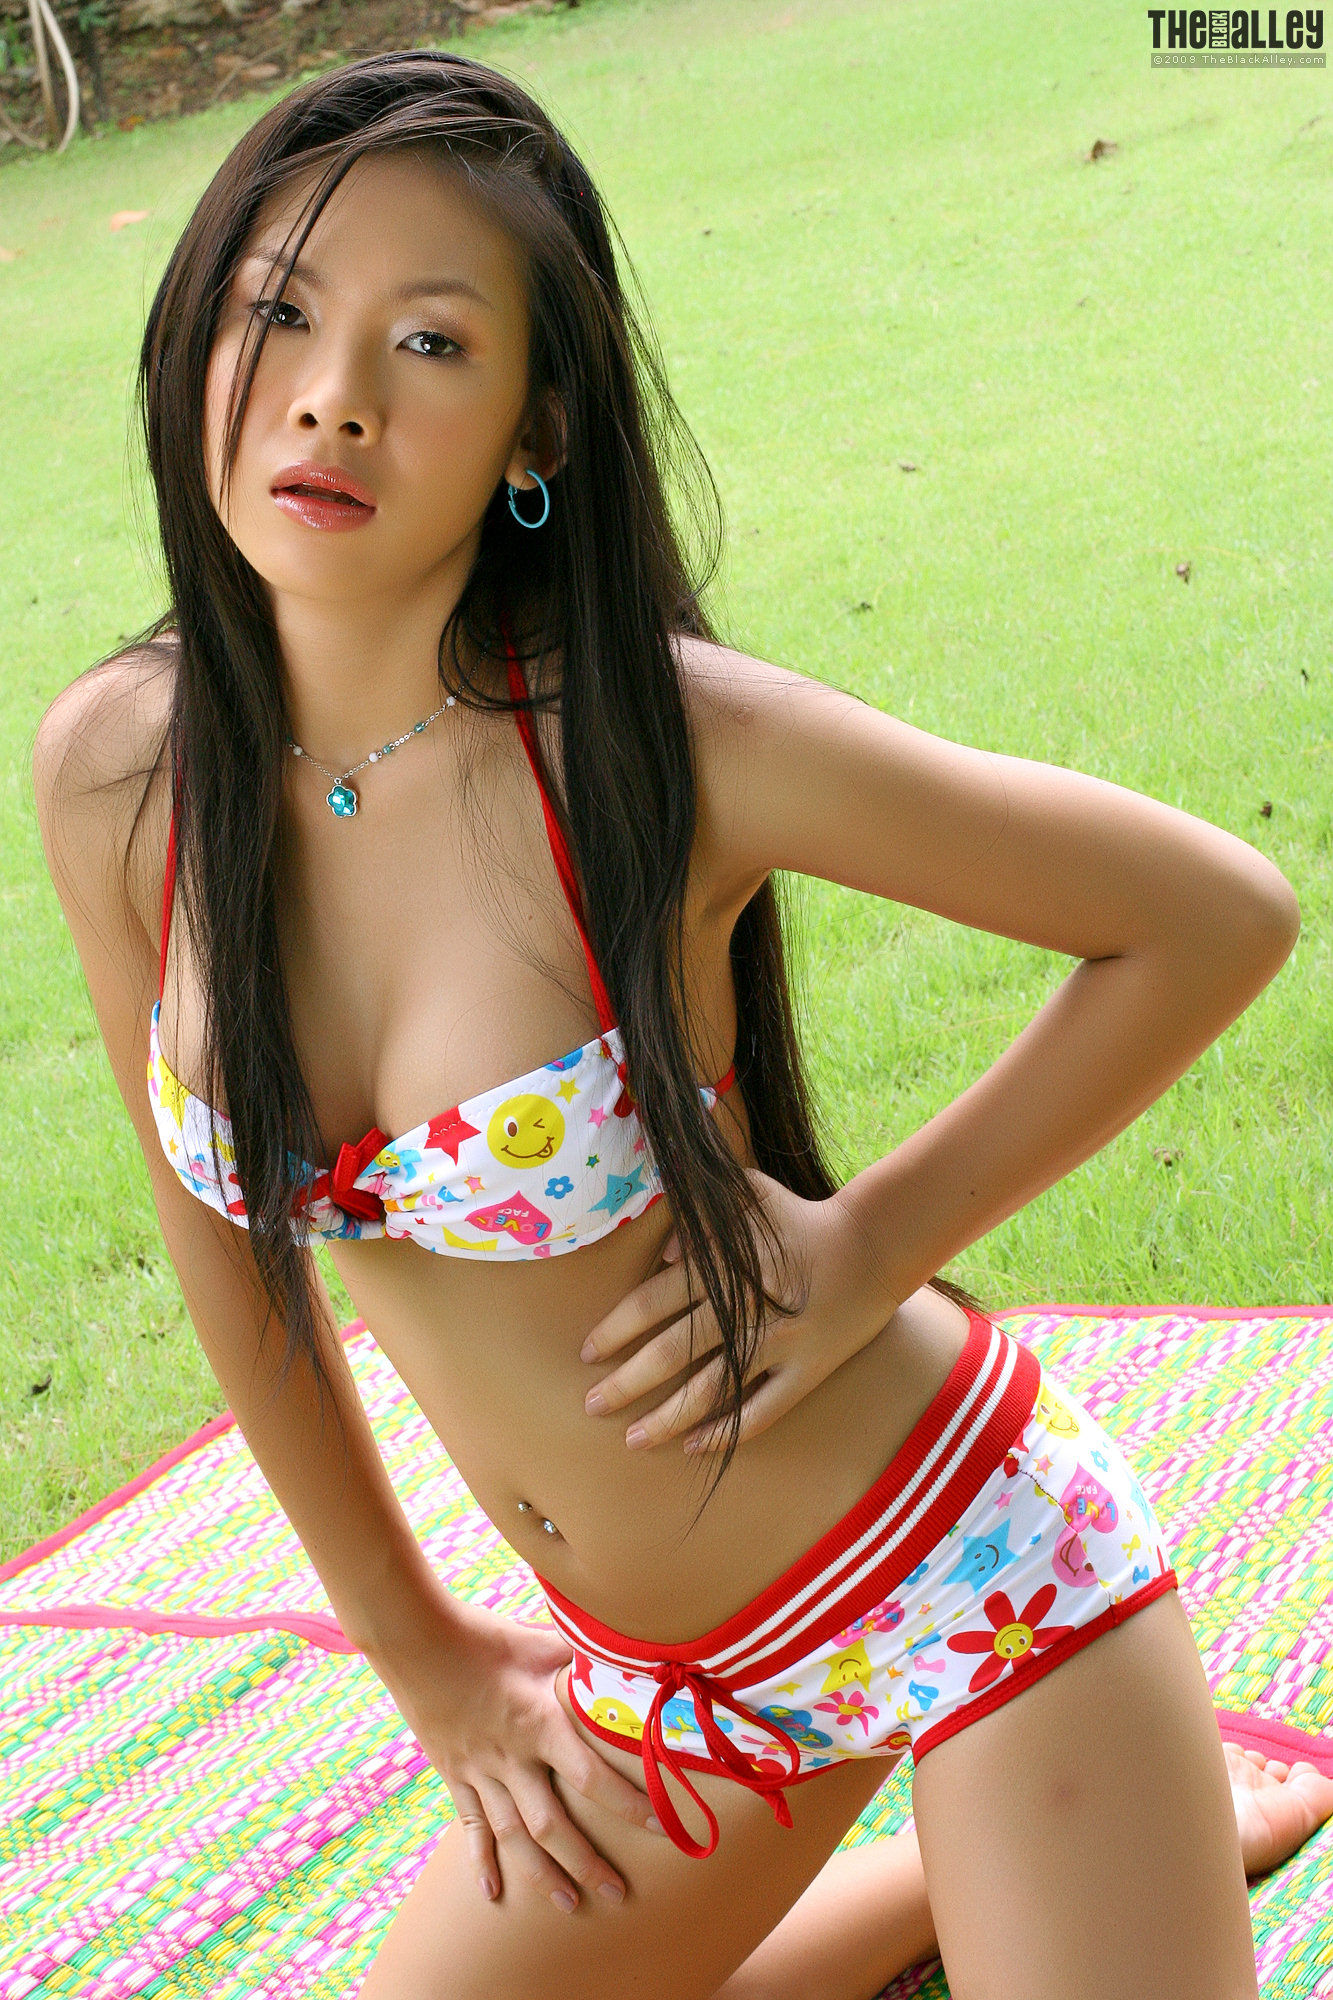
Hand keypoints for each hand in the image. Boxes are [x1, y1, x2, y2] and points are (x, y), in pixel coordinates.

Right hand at [370, 1596, 665, 1910]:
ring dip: (543, 1874)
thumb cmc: (484, 1635)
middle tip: (617, 1893)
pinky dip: (481, 1861)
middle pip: (553, 1826)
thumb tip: (624, 1648)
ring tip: (571, 1905)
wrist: (415, 1640)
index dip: (628, 1805)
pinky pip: (470, 1826)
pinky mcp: (455, 1773)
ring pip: (514, 1837)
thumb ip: (582, 1656)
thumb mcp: (541, 1640)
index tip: (660, 1827)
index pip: (592, 1777)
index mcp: (540, 1724)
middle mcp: (512, 1757)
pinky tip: (492, 1893)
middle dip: (587, 1863)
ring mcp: (480, 1770)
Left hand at [580, 1173, 901, 1452]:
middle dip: (626, 1383)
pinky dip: (727, 1432)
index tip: (587, 1353)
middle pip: (671, 1353)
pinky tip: (695, 1446)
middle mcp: (743, 1310)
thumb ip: (699, 1214)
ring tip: (633, 1439)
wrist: (873, 1243)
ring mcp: (776, 1345)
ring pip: (710, 1391)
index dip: (615, 1330)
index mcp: (722, 1267)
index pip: (651, 1303)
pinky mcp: (807, 1371)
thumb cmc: (800, 1217)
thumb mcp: (748, 1194)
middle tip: (592, 1406)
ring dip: (667, 1418)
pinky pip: (762, 1411)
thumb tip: (660, 1252)